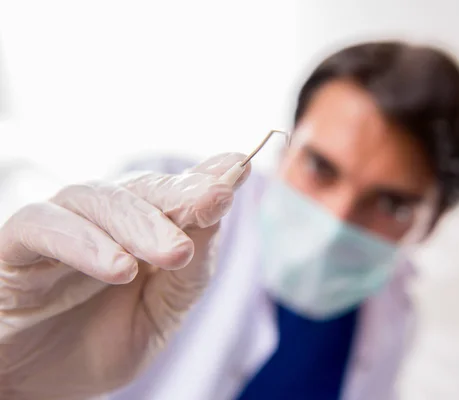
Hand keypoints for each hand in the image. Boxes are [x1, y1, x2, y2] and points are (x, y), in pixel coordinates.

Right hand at [0, 153, 249, 399]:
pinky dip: (85, 242)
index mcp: (140, 231)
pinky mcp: (15, 245)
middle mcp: (101, 220)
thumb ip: (191, 270)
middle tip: (217, 200)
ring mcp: (59, 226)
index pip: (175, 193)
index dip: (206, 179)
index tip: (240, 168)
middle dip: (183, 195)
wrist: (35, 386)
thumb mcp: (160, 314)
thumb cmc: (98, 345)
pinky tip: (119, 268)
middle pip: (142, 189)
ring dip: (141, 222)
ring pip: (97, 199)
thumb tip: (221, 211)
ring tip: (175, 253)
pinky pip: (44, 225)